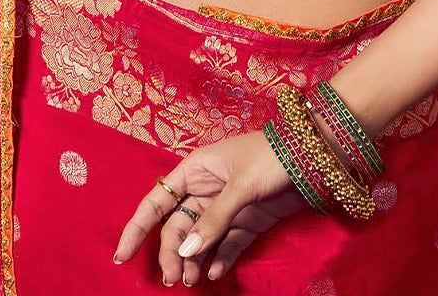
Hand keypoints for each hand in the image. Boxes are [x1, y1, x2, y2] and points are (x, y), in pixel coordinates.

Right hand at [112, 126, 313, 284]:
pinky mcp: (247, 222)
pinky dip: (218, 261)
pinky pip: (225, 246)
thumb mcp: (240, 185)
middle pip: (177, 226)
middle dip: (171, 252)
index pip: (157, 200)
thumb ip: (214, 219)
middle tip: (174, 279)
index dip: (137, 226)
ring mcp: (226, 207)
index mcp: (196, 169)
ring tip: (193, 282)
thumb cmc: (271, 157)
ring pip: (199, 239)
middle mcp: (206, 189)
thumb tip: (187, 250)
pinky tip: (214, 274)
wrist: (315, 157)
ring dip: (193, 260)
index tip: (122, 255)